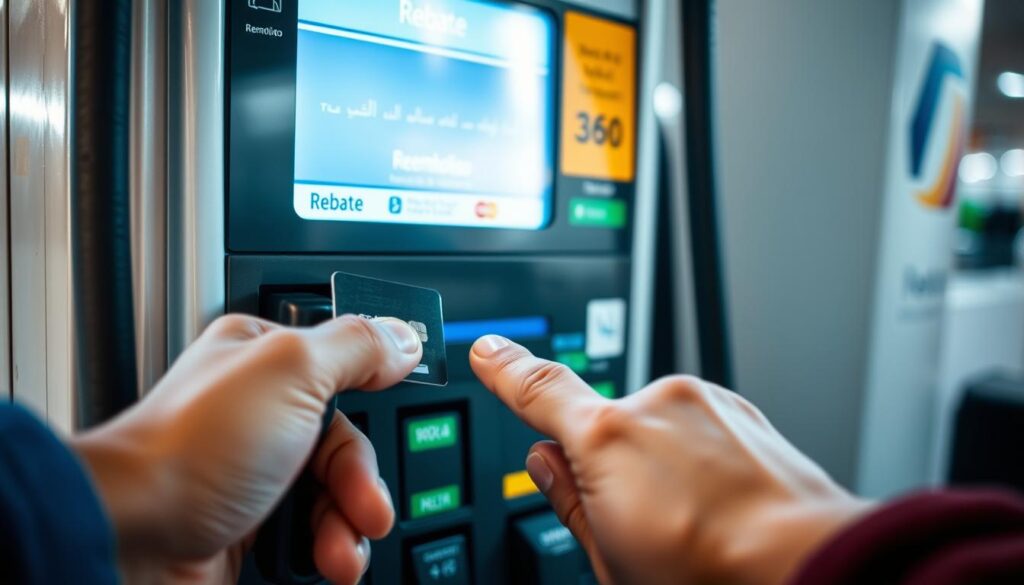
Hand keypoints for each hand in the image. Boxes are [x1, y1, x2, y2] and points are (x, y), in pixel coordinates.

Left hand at [72, 314, 422, 584]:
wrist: (131, 536)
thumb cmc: (191, 448)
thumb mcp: (291, 371)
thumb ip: (356, 346)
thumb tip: (403, 337)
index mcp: (268, 360)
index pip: (347, 372)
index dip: (373, 404)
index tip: (391, 424)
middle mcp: (261, 414)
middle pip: (346, 444)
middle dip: (362, 484)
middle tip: (365, 508)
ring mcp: (256, 473)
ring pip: (334, 496)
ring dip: (349, 527)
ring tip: (340, 551)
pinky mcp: (251, 526)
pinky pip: (312, 536)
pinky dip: (327, 551)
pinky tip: (325, 562)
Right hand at [470, 336, 872, 584]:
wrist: (810, 565)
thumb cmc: (710, 576)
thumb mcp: (612, 559)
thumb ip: (568, 499)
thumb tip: (546, 464)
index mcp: (606, 439)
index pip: (537, 390)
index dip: (506, 369)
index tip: (489, 351)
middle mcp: (655, 403)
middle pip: (604, 424)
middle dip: (611, 465)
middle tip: (642, 524)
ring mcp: (704, 402)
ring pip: (655, 429)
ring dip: (661, 464)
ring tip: (694, 523)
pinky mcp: (741, 411)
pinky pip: (698, 430)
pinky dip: (698, 461)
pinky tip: (720, 508)